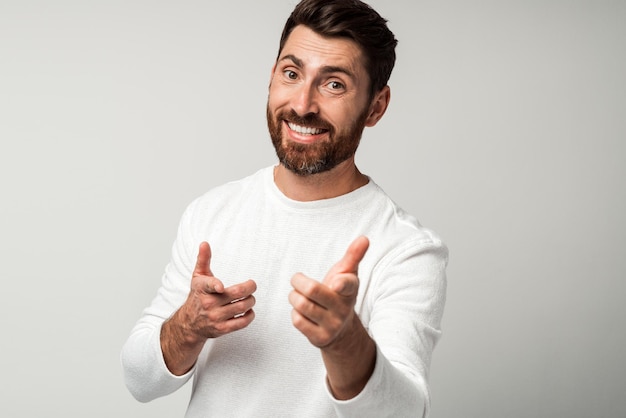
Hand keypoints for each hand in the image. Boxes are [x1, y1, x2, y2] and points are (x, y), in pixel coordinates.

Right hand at [161, 241, 255, 374]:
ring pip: (242, 307)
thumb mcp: (197, 277)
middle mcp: (209, 303)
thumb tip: (204, 243)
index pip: (210, 286)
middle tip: (252, 286)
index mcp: (203, 288)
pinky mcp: (222, 329)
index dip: (216, 286)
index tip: (221, 287)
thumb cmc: (197, 296)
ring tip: (250, 297)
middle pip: (236, 294)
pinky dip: (250, 315)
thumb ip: (203, 260)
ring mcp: (215, 317)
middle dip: (250, 288)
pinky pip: (242, 322)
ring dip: (251, 300)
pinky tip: (249, 310)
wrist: (189, 324)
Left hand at [289, 236, 368, 347]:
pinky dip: (295, 312)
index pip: (348, 285)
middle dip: (298, 282)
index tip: (336, 283)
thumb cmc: (340, 294)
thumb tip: (364, 238)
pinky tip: (301, 312)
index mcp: (350, 290)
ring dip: (293, 296)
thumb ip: (353, 256)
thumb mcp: (347, 274)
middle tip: (297, 279)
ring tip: (297, 294)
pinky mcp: (320, 338)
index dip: (342, 283)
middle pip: (312, 291)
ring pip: (302, 305)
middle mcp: (343, 309)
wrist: (341, 330)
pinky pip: (298, 321)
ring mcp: (332, 325)